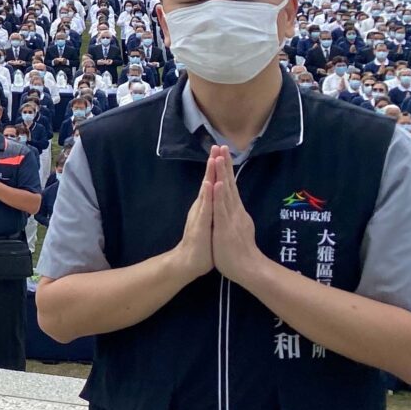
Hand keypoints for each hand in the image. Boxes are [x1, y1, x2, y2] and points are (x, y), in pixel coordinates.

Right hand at [172, 152, 216, 279]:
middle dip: (213, 164)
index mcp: (207, 206)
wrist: (189, 262)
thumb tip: (217, 198)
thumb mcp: (211, 224)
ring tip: (213, 159)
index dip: (217, 168)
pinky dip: (209, 195)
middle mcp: (202, 207)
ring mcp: (200, 215)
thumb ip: (213, 210)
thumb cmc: (202, 244)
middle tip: (215, 146)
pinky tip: (210, 184)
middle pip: (209, 182)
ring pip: (206, 191)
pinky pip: (206, 208)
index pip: (214, 183)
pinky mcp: (200, 224)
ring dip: (210, 175)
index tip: (221, 152)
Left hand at [208, 146, 269, 283]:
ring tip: (218, 157)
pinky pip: (222, 208)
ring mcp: (232, 217)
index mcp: (235, 211)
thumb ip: (236, 216)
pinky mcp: (227, 226)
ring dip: (222, 174)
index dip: (225, 170)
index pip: (229, 186)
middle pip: (229, 183)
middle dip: (224, 164)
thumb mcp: (236, 228)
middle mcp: (235, 210)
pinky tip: (216, 183)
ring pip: (226, 192)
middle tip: (221, 146)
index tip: (221, 153)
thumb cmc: (240, 251)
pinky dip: (219, 195)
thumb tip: (236, 207)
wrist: (249, 269)